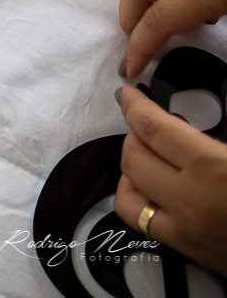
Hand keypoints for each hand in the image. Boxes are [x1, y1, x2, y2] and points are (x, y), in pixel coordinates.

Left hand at [115, 85, 226, 273]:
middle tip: (151, 125)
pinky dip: (137, 199)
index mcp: (212, 168)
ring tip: (150, 156)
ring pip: (128, 193)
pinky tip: (153, 188)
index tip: (128, 94)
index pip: (154, 129)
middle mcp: (189, 200)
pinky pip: (140, 222)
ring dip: (131, 168)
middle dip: (135, 134)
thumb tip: (224, 96)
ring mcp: (184, 229)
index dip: (135, 106)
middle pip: (134, 157)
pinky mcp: (187, 250)